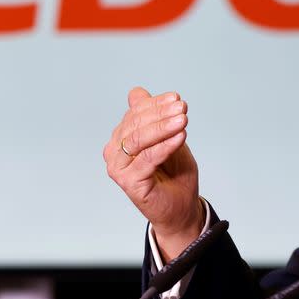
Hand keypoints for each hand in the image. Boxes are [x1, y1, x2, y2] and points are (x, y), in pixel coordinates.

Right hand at [103, 87, 202, 259]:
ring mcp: (118, 167)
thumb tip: (136, 92)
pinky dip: (165, 145)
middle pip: (135, 124)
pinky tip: (180, 136)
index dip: (155, 103)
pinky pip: (147, 158)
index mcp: (122, 137)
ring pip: (138, 139)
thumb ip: (154, 118)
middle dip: (160, 113)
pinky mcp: (128, 182)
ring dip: (162, 127)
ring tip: (183, 120)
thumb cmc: (174, 173)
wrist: (181, 206)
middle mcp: (114, 151)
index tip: (177, 98)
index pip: (135, 112)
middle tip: (182, 107)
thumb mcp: (168, 139)